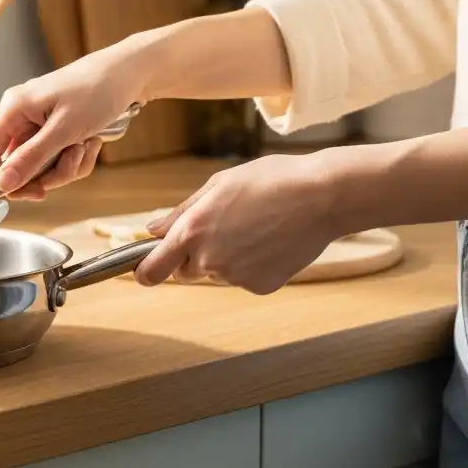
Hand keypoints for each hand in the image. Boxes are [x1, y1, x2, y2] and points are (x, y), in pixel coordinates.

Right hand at [0, 31, 163, 198]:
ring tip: (85, 146)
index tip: (17, 196)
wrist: (130, 76)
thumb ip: (31, 158)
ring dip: (66, 167)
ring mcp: (41, 128)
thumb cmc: (96, 90)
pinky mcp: (58, 134)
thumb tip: (2, 184)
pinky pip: (59, 162)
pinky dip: (77, 160)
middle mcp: (22, 118)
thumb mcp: (63, 129)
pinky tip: (91, 143)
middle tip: (67, 167)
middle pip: (16, 166)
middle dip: (45, 173)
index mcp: (13, 109)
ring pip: (41, 168)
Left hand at [134, 153, 346, 293]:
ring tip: (256, 227)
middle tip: (224, 227)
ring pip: (218, 272)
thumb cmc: (271, 181)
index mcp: (192, 232)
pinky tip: (272, 241)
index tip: (145, 269)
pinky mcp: (260, 287)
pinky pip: (245, 279)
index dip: (145, 272)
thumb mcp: (218, 185)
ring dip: (227, 257)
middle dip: (194, 255)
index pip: (151, 271)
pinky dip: (253, 265)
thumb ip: (181, 212)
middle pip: (186, 270)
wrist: (323, 196)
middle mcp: (210, 260)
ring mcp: (236, 277)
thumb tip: (152, 231)